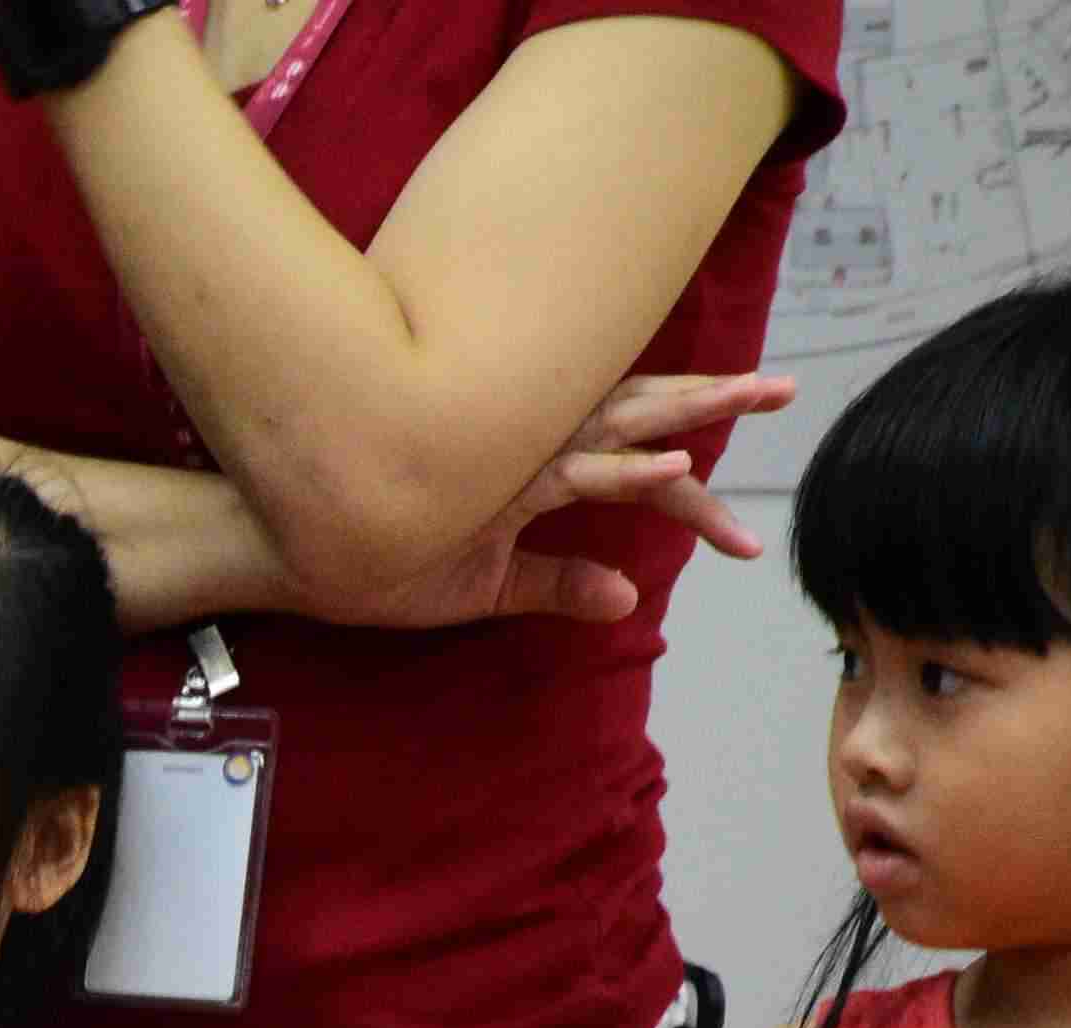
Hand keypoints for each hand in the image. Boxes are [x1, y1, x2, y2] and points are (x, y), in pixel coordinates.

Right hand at [306, 368, 798, 633]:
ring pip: (614, 430)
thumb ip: (555, 584)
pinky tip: (675, 468)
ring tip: (752, 402)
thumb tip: (626, 598)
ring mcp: (508, 457)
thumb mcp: (481, 582)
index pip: (622, 441)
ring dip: (688, 418)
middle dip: (712, 399)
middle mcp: (526, 442)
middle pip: (636, 412)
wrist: (286, 555)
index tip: (745, 460)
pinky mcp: (487, 486)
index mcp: (528, 456)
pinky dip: (625, 469)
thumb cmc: (368, 560)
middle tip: (784, 387)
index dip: (687, 447)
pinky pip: (570, 474)